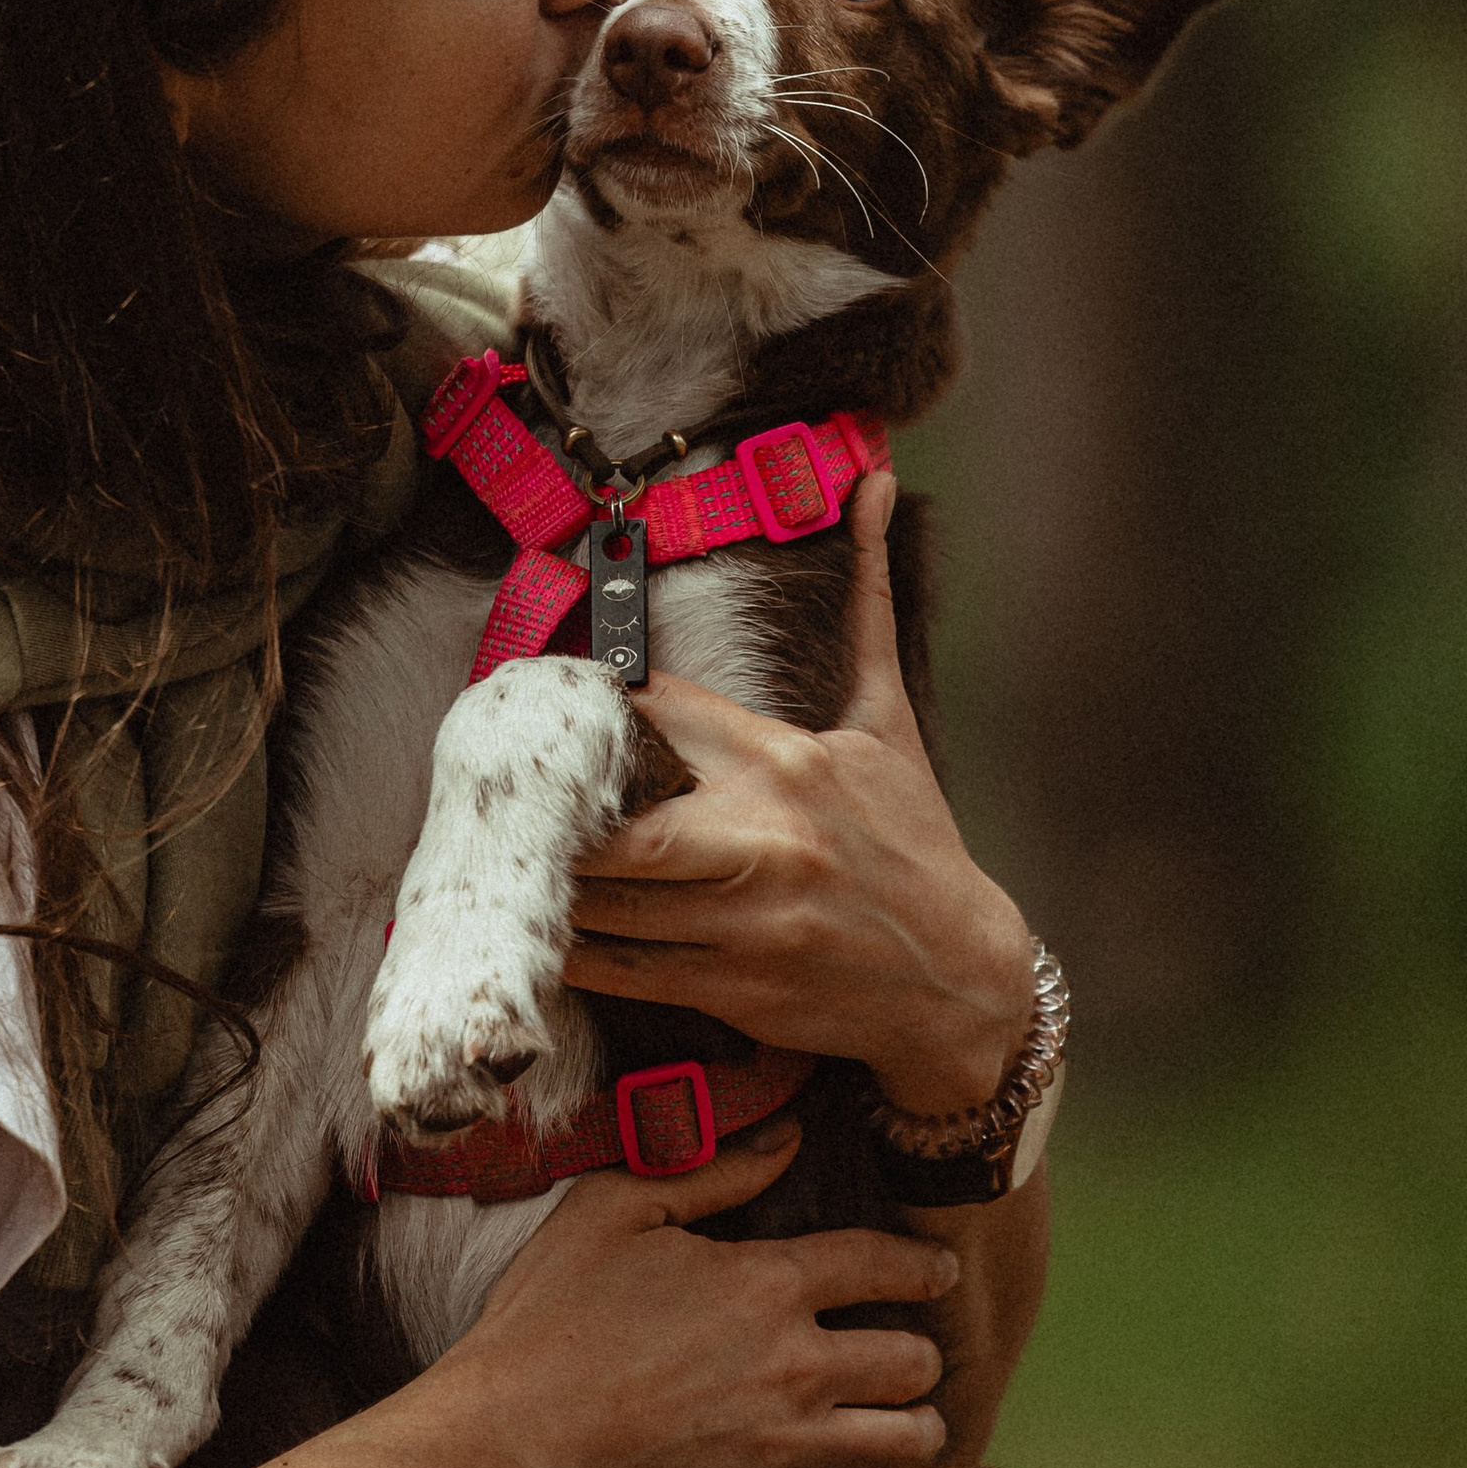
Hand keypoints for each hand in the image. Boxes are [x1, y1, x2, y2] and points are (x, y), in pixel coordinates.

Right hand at [449, 1119, 956, 1467]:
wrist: (507, 1445)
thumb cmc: (547, 1319)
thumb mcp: (613, 1210)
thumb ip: (711, 1170)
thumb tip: (787, 1139)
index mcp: (767, 1284)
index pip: (888, 1264)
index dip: (925, 1266)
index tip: (938, 1273)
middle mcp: (798, 1368)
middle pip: (918, 1361)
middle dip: (920, 1352)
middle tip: (902, 1353)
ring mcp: (788, 1451)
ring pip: (911, 1442)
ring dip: (909, 1426)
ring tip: (893, 1421)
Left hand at [563, 472, 1035, 1112]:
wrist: (964, 978)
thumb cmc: (916, 838)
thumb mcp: (888, 719)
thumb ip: (867, 602)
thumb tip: (878, 479)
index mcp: (786, 762)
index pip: (658, 714)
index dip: (589, 705)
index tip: (542, 699)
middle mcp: (761, 841)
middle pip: (617, 826)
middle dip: (553, 815)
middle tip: (502, 796)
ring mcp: (745, 924)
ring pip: (607, 903)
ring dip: (548, 884)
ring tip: (502, 858)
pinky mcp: (733, 988)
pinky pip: (620, 970)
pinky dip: (571, 949)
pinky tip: (542, 925)